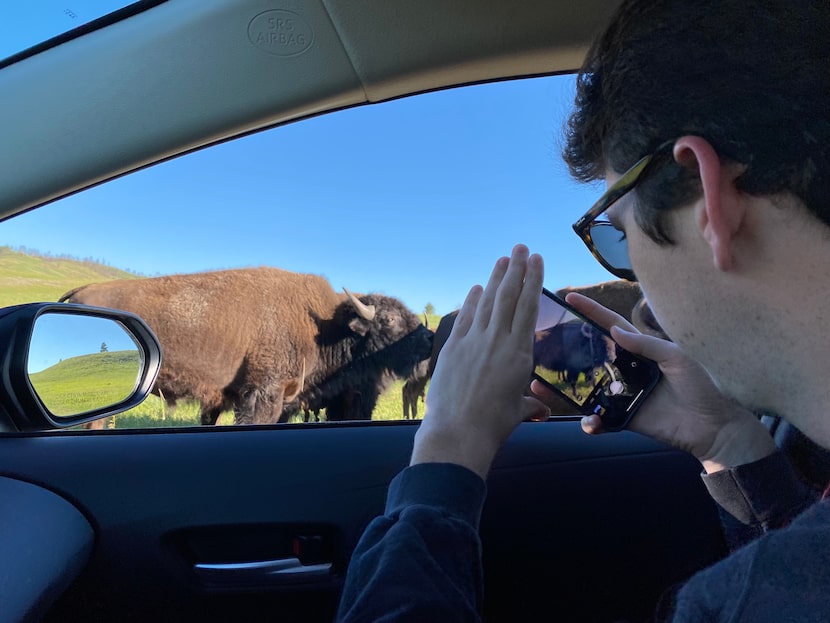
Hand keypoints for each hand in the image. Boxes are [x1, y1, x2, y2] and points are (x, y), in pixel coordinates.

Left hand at [411, 244, 547, 478]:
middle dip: (515, 269)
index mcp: (520, 352)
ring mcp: (473, 341)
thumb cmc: (494, 425)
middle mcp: (497, 340)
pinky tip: (475, 288)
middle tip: (520, 248)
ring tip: (502, 260)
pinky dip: (470, 301)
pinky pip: (464, 318)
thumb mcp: (518, 412)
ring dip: (494, 279)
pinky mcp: (453, 347)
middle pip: (508, 296)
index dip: (533, 280)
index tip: (536, 260)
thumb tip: (539, 410)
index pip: (528, 307)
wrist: (459, 431)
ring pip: (486, 302)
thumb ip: (530, 404)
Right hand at [530, 292, 774, 472]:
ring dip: (568, 390)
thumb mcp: (677, 357)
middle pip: (592, 356)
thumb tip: (615, 331)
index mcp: (640, 349)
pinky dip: (592, 423)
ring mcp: (623, 394)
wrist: (715, 426)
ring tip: (545, 388)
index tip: (571, 297)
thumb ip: (647, 345)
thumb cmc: (702, 385)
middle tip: (544, 345)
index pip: (610, 325)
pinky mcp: (625, 418)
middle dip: (568, 351)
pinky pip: (601, 419)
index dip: (591, 311)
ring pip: (589, 388)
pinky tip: (590, 423)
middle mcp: (627, 369)